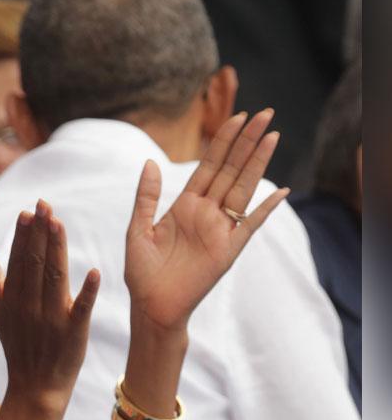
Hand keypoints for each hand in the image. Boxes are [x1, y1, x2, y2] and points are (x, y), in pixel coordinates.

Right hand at [0, 199, 99, 412]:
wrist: (35, 387)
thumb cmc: (18, 344)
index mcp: (12, 298)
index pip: (17, 260)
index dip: (23, 236)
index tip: (27, 211)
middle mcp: (30, 306)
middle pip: (35, 264)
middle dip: (39, 234)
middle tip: (44, 205)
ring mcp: (52, 319)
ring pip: (55, 278)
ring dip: (57, 250)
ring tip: (59, 223)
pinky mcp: (74, 333)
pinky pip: (82, 310)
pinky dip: (89, 292)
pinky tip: (95, 272)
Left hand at [125, 110, 285, 332]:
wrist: (150, 306)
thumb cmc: (142, 272)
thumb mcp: (137, 229)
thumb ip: (146, 197)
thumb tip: (150, 162)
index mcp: (184, 205)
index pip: (208, 166)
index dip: (223, 141)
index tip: (237, 116)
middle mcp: (206, 212)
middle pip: (230, 169)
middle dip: (246, 141)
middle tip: (264, 113)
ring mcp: (220, 229)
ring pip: (242, 187)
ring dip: (257, 162)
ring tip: (272, 135)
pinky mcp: (228, 249)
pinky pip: (251, 224)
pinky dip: (265, 208)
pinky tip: (282, 191)